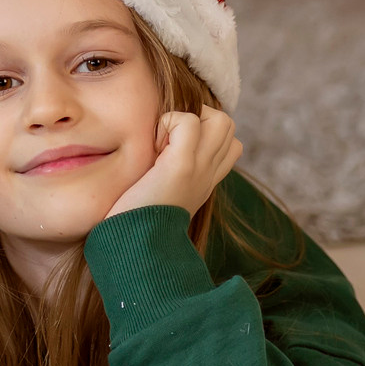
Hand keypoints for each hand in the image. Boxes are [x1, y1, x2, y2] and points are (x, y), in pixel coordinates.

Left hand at [108, 106, 241, 219]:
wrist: (134, 247)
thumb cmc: (135, 221)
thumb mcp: (160, 195)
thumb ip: (167, 175)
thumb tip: (155, 155)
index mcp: (206, 180)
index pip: (230, 143)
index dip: (205, 132)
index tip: (172, 146)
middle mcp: (209, 173)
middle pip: (228, 125)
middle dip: (198, 118)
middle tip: (167, 139)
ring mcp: (200, 168)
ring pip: (220, 119)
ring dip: (187, 118)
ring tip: (163, 142)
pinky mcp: (182, 166)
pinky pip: (189, 122)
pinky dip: (170, 122)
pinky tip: (154, 146)